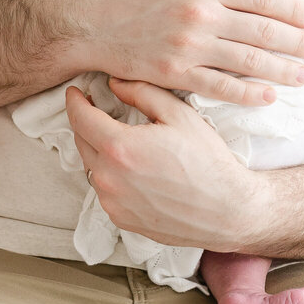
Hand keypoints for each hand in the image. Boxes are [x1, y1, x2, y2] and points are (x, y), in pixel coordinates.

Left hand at [66, 78, 266, 251]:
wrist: (229, 211)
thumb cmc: (208, 161)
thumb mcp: (179, 115)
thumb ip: (141, 93)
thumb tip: (114, 83)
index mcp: (119, 148)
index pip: (80, 118)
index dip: (74, 101)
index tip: (75, 92)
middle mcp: (109, 178)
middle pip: (81, 141)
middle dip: (87, 123)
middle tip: (99, 111)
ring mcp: (112, 202)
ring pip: (92, 168)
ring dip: (99, 151)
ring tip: (121, 141)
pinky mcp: (121, 219)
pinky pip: (105, 191)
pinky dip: (111, 177)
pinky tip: (132, 170)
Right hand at [75, 0, 303, 105]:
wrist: (86, 23)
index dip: (292, 8)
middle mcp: (201, 15)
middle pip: (262, 30)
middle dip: (296, 41)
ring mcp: (189, 47)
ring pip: (248, 61)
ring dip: (282, 70)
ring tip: (303, 75)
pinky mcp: (175, 73)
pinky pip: (220, 87)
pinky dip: (248, 94)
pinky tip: (268, 97)